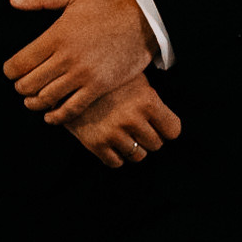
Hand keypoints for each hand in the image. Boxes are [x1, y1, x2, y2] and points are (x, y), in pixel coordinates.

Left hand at [4, 0, 152, 124]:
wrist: (144, 20)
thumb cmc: (107, 5)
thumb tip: (12, 1)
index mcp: (56, 35)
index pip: (19, 63)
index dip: (9, 71)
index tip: (10, 71)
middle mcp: (66, 58)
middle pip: (29, 84)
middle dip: (20, 87)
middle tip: (21, 86)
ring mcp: (83, 75)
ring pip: (46, 99)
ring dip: (34, 103)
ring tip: (32, 100)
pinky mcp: (98, 87)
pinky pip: (71, 110)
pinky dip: (56, 117)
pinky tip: (51, 116)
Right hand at [64, 74, 182, 168]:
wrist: (68, 80)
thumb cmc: (107, 78)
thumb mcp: (134, 77)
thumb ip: (151, 96)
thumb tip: (164, 115)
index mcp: (147, 101)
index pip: (173, 130)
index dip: (166, 129)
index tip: (159, 126)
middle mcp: (133, 119)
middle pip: (156, 145)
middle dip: (149, 137)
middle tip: (138, 127)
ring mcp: (114, 133)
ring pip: (138, 156)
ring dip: (133, 147)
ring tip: (124, 133)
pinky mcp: (96, 144)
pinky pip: (116, 163)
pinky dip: (116, 156)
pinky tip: (111, 141)